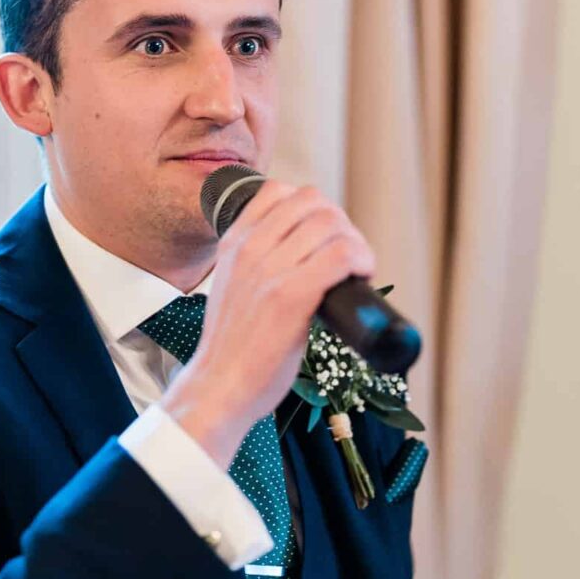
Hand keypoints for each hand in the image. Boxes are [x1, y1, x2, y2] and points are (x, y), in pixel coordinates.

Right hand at [159, 181, 375, 467]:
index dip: (312, 208)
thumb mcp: (231, 287)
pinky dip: (361, 260)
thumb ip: (254, 265)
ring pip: (331, 223)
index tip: (323, 238)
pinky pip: (341, 254)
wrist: (218, 388)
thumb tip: (298, 258)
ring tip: (357, 269)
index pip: (278, 190)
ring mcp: (270, 271)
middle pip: (313, 202)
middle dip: (340, 224)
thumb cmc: (231, 348)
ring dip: (355, 242)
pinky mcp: (291, 296)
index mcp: (233, 243)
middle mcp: (250, 249)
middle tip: (347, 257)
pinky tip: (361, 277)